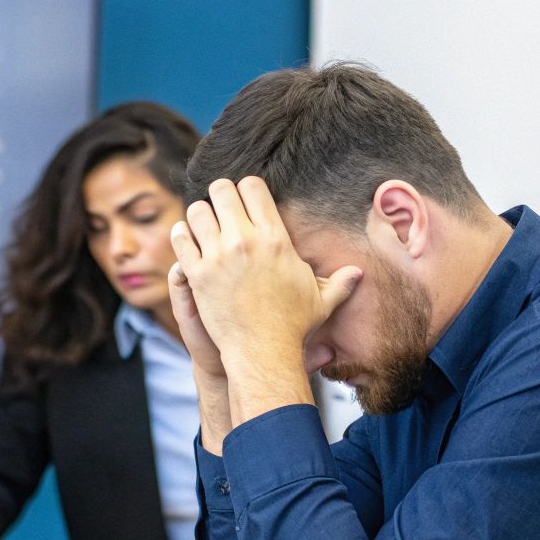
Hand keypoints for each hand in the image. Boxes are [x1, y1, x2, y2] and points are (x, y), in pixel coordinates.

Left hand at [169, 177, 360, 370]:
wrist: (263, 353)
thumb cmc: (292, 326)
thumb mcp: (321, 301)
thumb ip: (339, 283)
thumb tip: (359, 273)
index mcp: (275, 239)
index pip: (253, 187)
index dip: (247, 188)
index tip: (245, 199)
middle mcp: (245, 242)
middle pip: (222, 190)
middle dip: (221, 194)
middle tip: (221, 206)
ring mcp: (218, 257)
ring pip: (197, 210)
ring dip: (200, 214)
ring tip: (204, 224)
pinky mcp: (197, 274)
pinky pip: (181, 239)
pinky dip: (182, 235)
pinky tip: (187, 239)